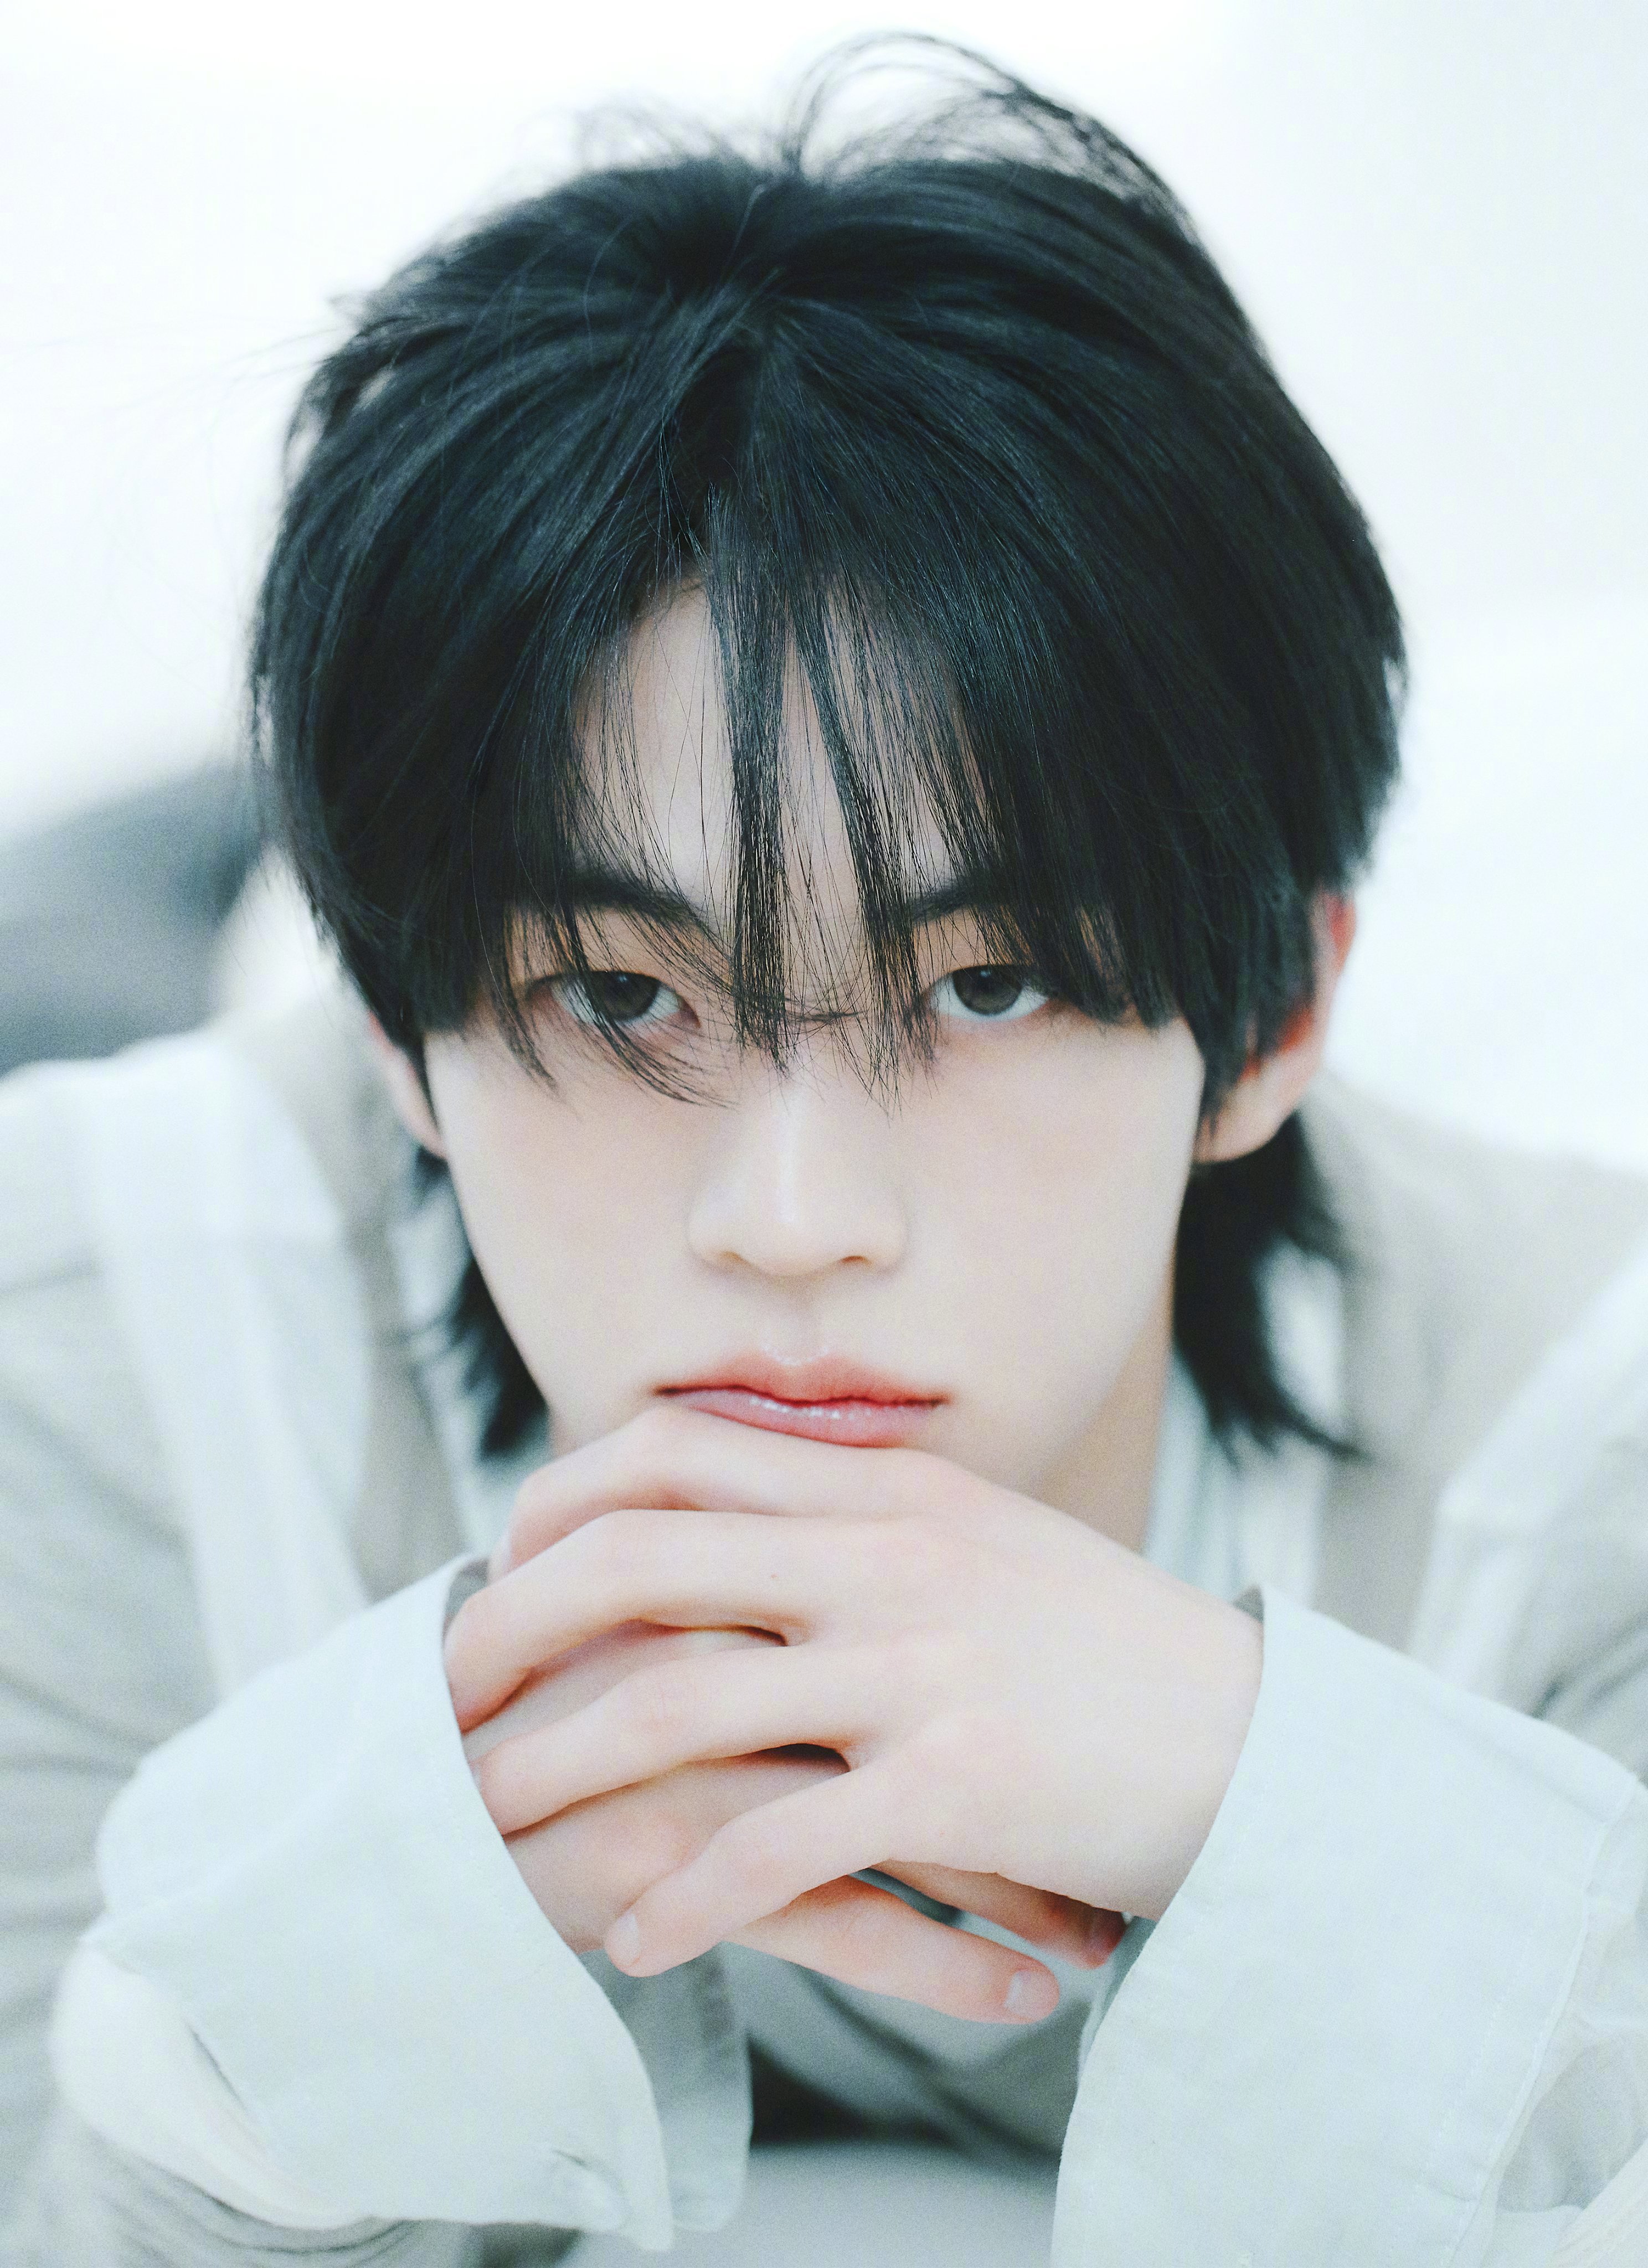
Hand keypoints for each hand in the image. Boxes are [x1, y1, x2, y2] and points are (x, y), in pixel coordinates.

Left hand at [446, 1405, 1258, 1980]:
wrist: (1263, 1741)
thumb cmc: (1108, 1652)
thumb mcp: (979, 1542)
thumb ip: (859, 1519)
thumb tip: (734, 1518)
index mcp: (886, 1485)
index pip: (673, 1452)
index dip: (560, 1502)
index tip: (503, 1566)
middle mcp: (887, 1556)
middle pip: (640, 1559)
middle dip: (511, 1627)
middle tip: (444, 1698)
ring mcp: (919, 1666)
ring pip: (677, 1707)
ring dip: (557, 1775)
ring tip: (489, 1832)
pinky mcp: (955, 1785)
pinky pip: (776, 1850)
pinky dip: (685, 1901)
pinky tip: (633, 1943)